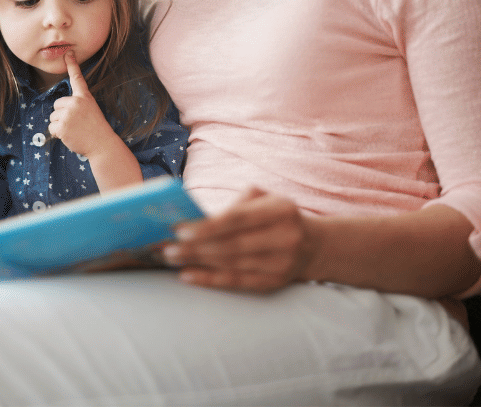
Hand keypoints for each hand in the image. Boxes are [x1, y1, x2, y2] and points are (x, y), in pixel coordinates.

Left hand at [48, 51, 119, 158]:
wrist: (101, 144)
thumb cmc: (96, 129)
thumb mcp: (90, 111)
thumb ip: (76, 106)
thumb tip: (61, 109)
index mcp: (84, 97)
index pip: (77, 79)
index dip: (72, 65)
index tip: (68, 53)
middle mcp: (76, 102)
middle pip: (57, 104)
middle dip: (62, 115)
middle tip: (75, 124)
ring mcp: (68, 114)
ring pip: (53, 117)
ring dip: (60, 125)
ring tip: (74, 130)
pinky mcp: (62, 125)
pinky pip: (52, 128)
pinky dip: (58, 134)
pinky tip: (70, 136)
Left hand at [162, 187, 319, 291]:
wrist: (314, 245)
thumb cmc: (276, 215)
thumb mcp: (264, 198)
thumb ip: (235, 204)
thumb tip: (195, 217)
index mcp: (281, 210)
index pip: (239, 218)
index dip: (209, 225)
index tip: (180, 229)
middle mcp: (284, 237)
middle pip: (232, 245)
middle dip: (196, 247)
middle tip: (167, 247)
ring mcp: (281, 263)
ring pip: (231, 264)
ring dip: (197, 262)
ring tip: (171, 258)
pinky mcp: (274, 283)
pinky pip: (236, 282)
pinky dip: (209, 279)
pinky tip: (188, 275)